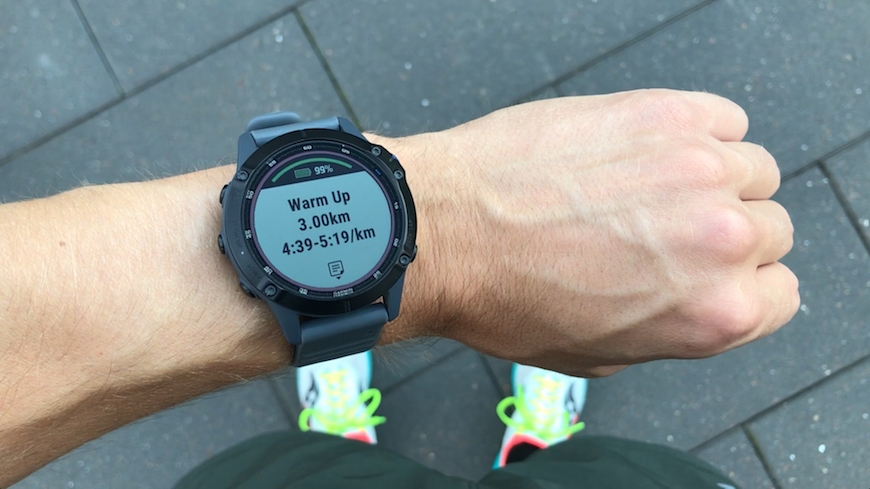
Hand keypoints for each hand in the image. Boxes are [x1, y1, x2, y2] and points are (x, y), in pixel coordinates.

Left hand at [408, 89, 798, 376]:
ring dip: (714, 181)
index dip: (740, 287)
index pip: (781, 295)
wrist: (445, 230)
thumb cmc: (505, 299)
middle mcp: (721, 240)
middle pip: (770, 229)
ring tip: (650, 189)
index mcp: (715, 313)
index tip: (709, 274)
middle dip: (724, 237)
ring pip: (752, 169)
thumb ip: (673, 326)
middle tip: (665, 234)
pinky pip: (723, 117)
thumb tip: (698, 295)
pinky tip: (650, 150)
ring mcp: (697, 166)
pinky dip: (700, 132)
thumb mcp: (601, 355)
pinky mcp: (663, 113)